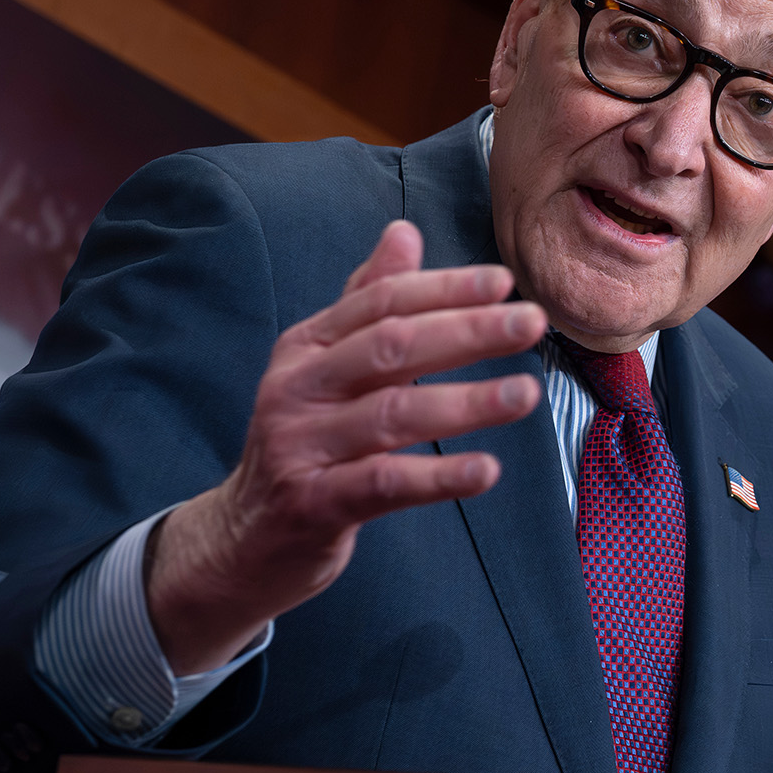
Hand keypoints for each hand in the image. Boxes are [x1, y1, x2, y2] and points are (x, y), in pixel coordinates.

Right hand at [145, 220, 545, 673]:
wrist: (241, 540)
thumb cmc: (304, 445)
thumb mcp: (324, 368)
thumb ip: (366, 303)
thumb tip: (404, 231)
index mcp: (306, 347)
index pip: (382, 303)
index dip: (444, 289)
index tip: (505, 281)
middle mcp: (297, 387)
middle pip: (391, 347)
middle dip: (467, 330)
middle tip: (531, 322)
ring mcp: (300, 446)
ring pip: (392, 414)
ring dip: (467, 403)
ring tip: (527, 393)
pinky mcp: (311, 505)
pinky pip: (382, 485)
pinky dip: (438, 477)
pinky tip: (487, 471)